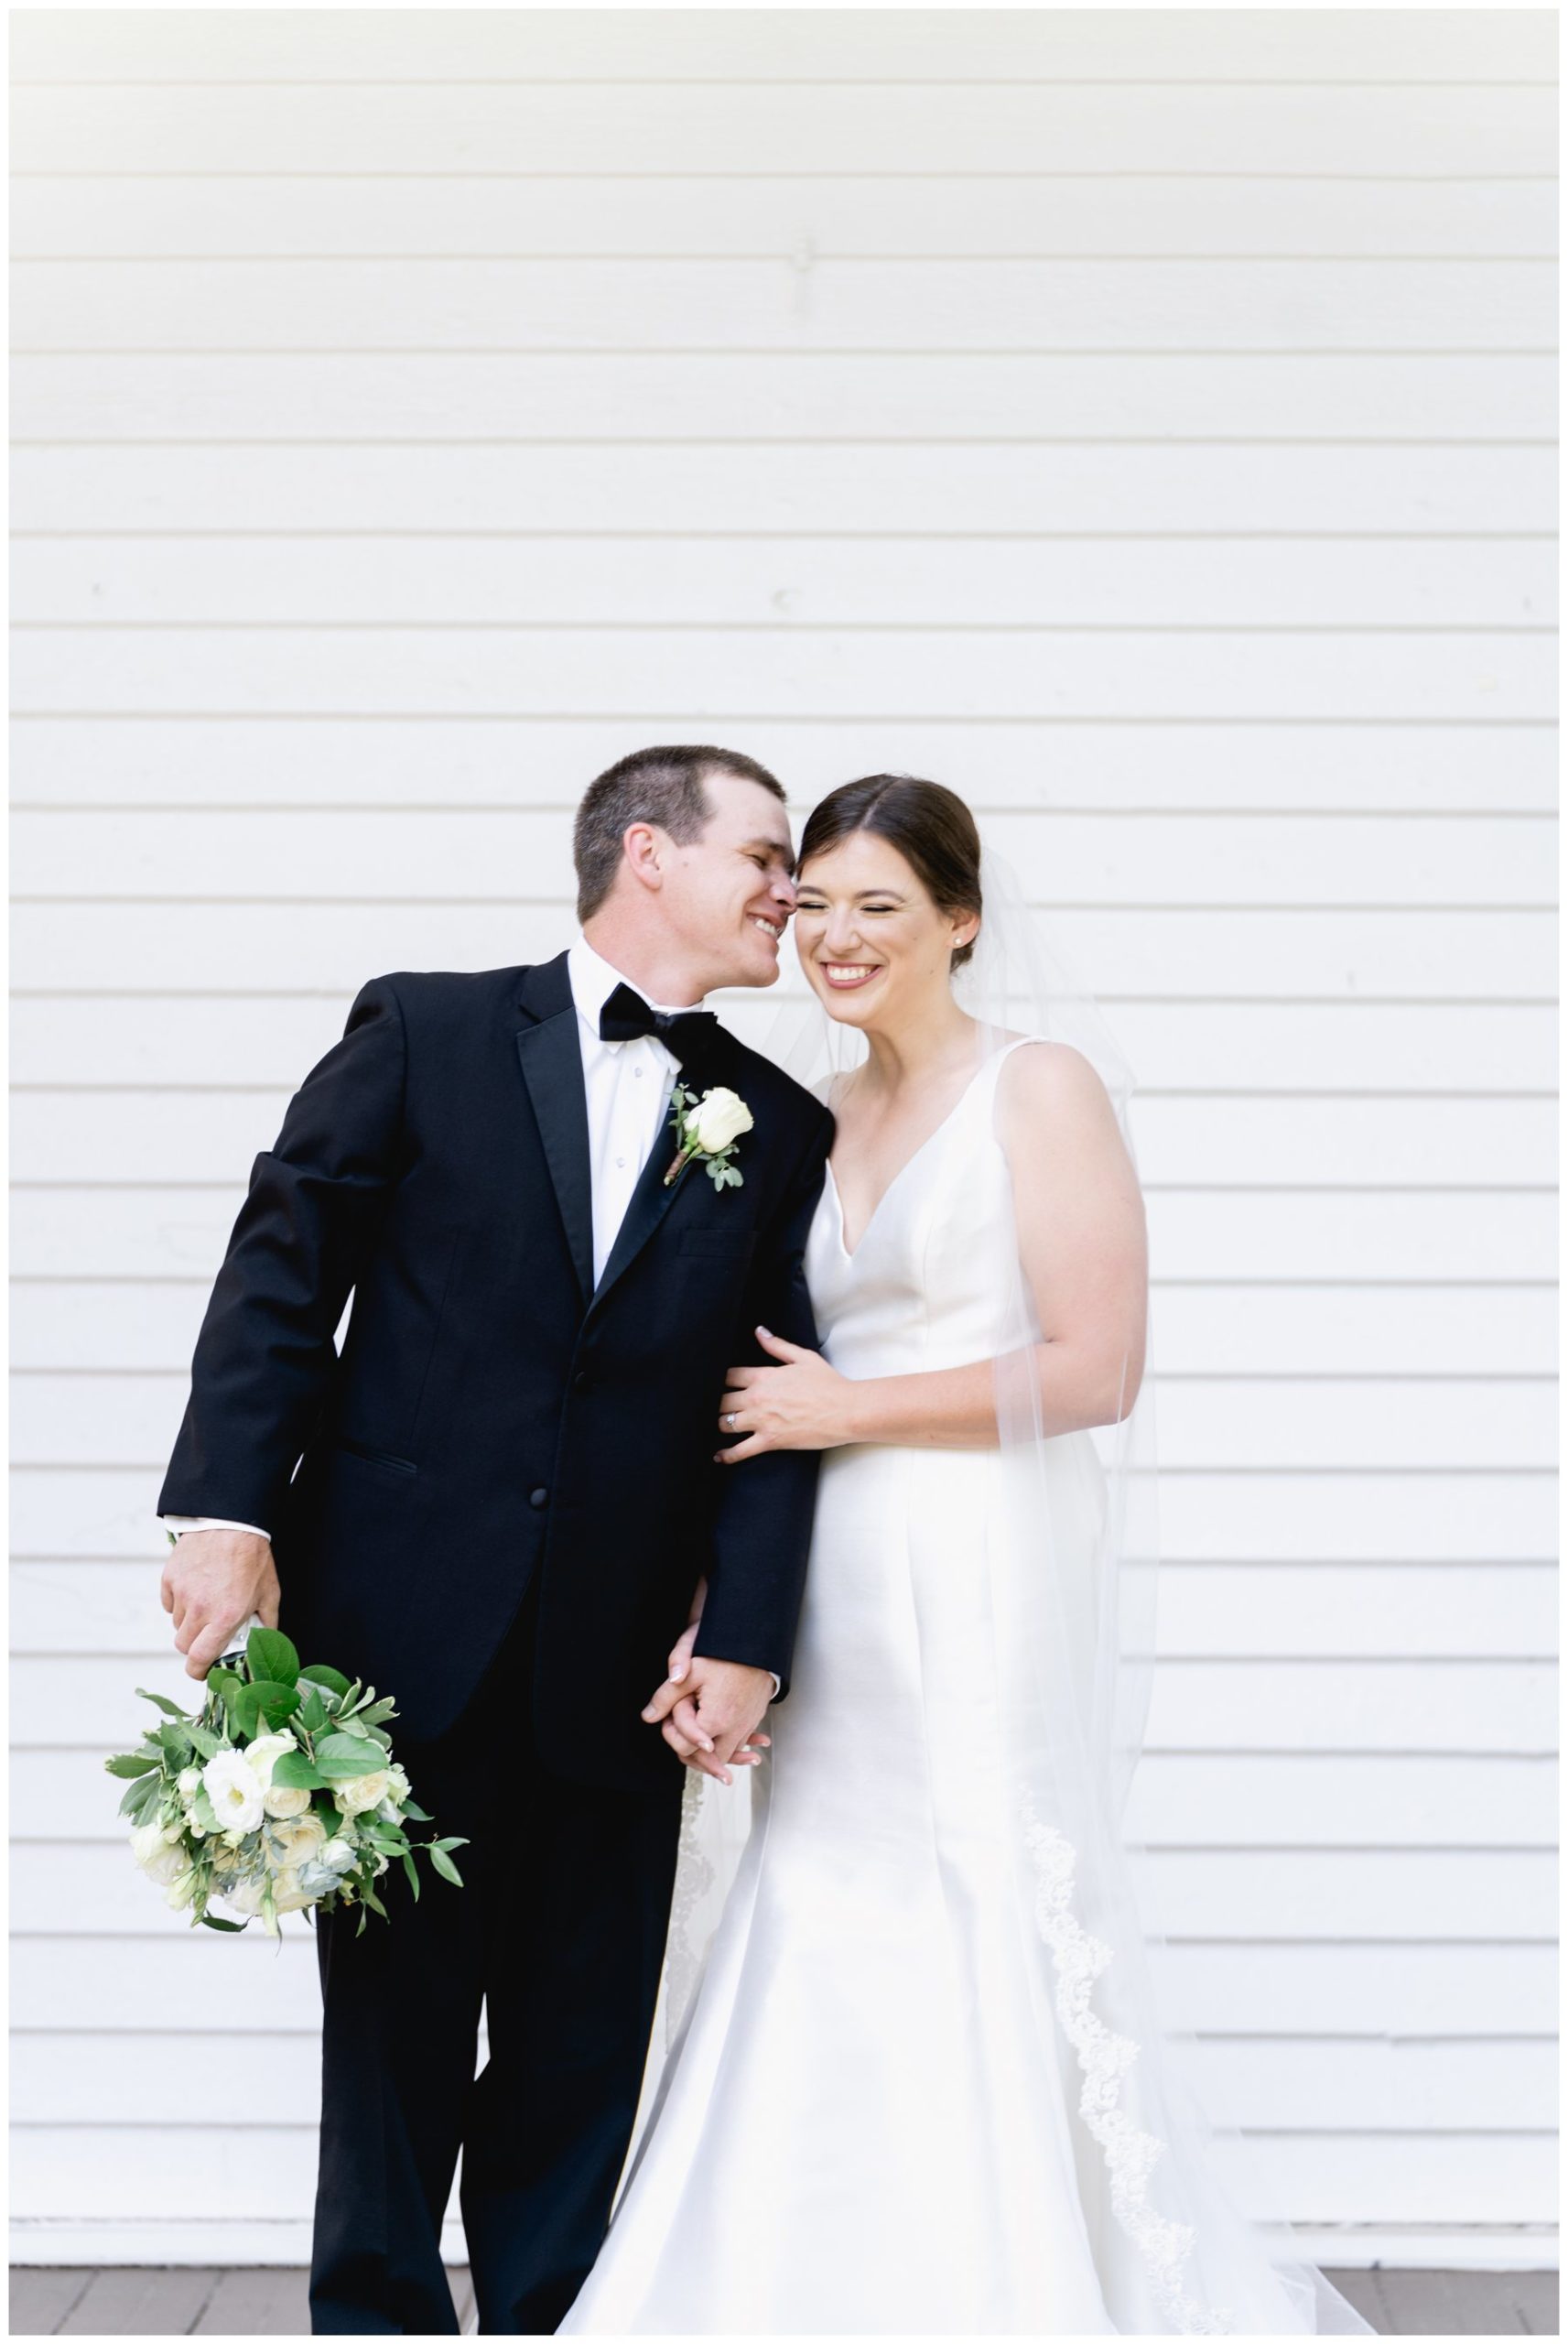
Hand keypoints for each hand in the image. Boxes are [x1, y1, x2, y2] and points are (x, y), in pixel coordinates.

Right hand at [161, 1528, 280, 1680]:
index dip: (198, 1671)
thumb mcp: (269, 1593)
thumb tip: (262, 1644)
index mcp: (225, 1617)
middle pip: (183, 1645)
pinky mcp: (170, 1579)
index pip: (199, 1659)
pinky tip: (196, 1589)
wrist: (232, 1522)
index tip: (202, 1670)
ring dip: (190, 1622)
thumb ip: (266, 1624)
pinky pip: (169, 1603)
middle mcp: (200, 1609)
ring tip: (208, 1603)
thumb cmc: (253, 1557)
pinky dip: (179, 1603)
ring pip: (177, 1623)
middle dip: (195, 1646)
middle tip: (209, 1633)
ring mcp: (182, 1593)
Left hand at [641, 1653, 772, 1785]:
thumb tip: (648, 1716)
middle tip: (678, 1733)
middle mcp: (735, 1729)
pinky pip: (741, 1743)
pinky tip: (719, 1737)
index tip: (668, 1717)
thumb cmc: (724, 1654)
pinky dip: (730, 1744)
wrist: (757, 1643)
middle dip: (691, 1750)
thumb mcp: (691, 1671)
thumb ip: (666, 1696)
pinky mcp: (755, 1719)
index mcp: (715, 1720)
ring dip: (710, 1751)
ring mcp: (748, 1726)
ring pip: (726, 1755)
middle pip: (708, 1760)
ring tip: (695, 1739)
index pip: (686, 1748)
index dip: (671, 1735)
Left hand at [716, 1325, 852, 1463]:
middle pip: (721, 1400)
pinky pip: (740, 1451)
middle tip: (714, 1407)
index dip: (718, 1380)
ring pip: (725, 1423)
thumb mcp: (803, 1357)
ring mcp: (762, 1421)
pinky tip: (718, 1456)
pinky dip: (727, 1455)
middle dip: (716, 1403)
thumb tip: (759, 1332)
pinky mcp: (770, 1441)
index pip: (728, 1375)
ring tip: (714, 1427)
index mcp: (764, 1376)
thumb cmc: (829, 1384)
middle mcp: (757, 1398)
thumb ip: (777, 1345)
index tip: (716, 1384)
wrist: (846, 1410)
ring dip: (719, 1424)